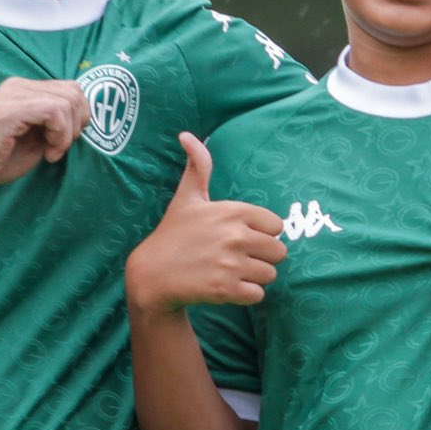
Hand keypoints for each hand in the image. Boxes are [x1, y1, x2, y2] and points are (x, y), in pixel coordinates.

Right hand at [0, 78, 90, 194]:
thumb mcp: (35, 138)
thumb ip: (54, 123)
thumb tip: (82, 119)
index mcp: (24, 89)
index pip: (70, 88)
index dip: (78, 117)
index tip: (63, 143)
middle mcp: (19, 85)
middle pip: (74, 91)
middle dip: (77, 124)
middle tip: (59, 148)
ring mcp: (14, 94)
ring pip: (67, 100)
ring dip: (68, 132)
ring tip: (52, 151)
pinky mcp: (12, 108)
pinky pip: (55, 110)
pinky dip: (60, 134)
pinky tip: (48, 152)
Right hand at [126, 134, 287, 313]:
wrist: (151, 274)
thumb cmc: (173, 233)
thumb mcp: (186, 197)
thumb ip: (198, 166)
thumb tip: (187, 135)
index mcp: (232, 212)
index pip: (277, 225)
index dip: (261, 233)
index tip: (241, 236)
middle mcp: (235, 236)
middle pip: (279, 251)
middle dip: (261, 257)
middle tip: (237, 257)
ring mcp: (231, 264)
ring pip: (270, 274)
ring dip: (254, 277)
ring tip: (231, 272)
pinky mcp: (226, 290)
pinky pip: (258, 295)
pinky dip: (246, 295)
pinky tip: (227, 287)